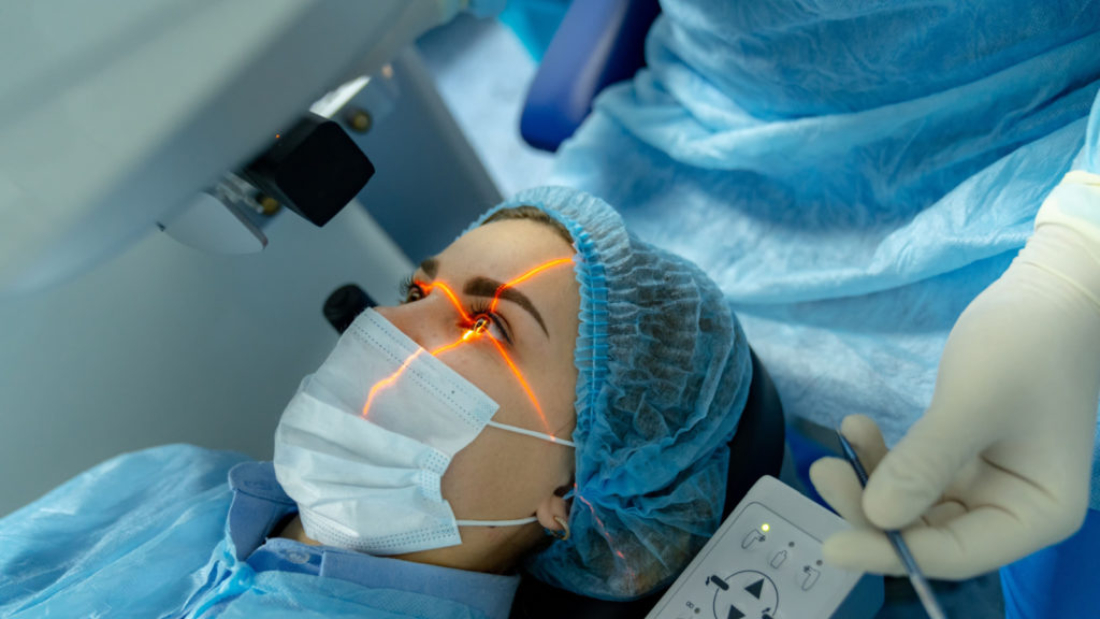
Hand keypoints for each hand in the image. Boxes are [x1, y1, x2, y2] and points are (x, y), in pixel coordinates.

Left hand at [810, 174, 1099, 578]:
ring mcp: (987, 485)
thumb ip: (925, 464)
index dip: (890, 552)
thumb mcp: (972, 403)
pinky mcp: (963, 459)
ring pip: (913, 506)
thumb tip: (876, 516)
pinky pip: (913, 474)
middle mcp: (1014, 509)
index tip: (829, 544)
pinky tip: (857, 426)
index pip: (955, 554)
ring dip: (871, 479)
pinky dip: (883, 456)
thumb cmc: (1023, 344)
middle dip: (872, 509)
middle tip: (822, 471)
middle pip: (929, 534)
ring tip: (839, 442)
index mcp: (1037, 511)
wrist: (1046, 293)